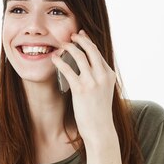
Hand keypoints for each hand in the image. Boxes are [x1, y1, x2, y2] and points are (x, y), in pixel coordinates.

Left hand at [51, 29, 117, 145]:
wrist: (100, 129)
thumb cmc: (99, 112)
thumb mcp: (104, 92)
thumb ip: (98, 79)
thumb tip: (87, 70)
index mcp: (110, 75)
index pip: (98, 53)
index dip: (88, 42)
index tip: (81, 36)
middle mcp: (103, 75)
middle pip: (91, 49)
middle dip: (80, 40)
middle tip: (72, 35)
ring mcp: (93, 81)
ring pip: (80, 56)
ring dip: (69, 48)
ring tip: (61, 45)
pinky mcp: (81, 89)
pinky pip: (68, 69)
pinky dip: (60, 61)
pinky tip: (54, 58)